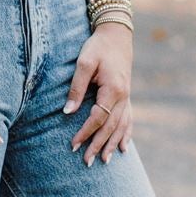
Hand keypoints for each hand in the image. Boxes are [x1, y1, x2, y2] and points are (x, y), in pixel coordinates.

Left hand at [64, 23, 132, 163]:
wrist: (117, 34)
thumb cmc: (98, 47)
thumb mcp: (84, 63)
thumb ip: (76, 88)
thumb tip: (67, 112)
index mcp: (112, 90)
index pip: (98, 118)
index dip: (85, 133)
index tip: (73, 145)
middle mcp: (123, 97)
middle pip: (110, 127)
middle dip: (98, 145)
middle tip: (86, 162)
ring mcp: (127, 97)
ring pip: (122, 126)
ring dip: (113, 144)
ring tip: (105, 161)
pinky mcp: (126, 95)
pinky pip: (128, 119)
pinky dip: (126, 134)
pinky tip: (124, 147)